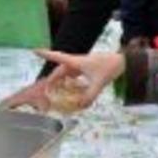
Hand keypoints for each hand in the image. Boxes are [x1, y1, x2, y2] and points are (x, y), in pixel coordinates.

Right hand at [0, 50, 124, 111]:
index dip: (45, 54)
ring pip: (66, 73)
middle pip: (59, 71)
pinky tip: (72, 91)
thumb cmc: (109, 67)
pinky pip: (74, 76)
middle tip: (47, 90)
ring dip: (61, 82)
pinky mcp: (87, 69)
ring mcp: (81, 66)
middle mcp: (76, 62)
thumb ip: (89, 96)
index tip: (34, 51)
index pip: (57, 57)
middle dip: (52, 80)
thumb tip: (80, 106)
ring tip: (57, 92)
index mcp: (75, 62)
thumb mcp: (98, 83)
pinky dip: (70, 82)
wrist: (123, 61)